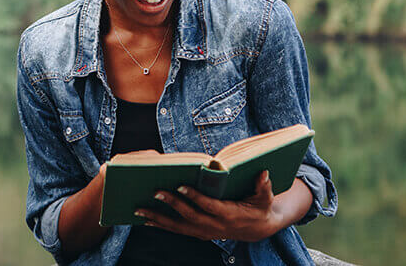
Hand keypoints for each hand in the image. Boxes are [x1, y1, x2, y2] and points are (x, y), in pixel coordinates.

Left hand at [135, 170, 281, 241]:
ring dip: (159, 219)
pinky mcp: (199, 233)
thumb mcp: (265, 197)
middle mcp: (215, 226)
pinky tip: (146, 220)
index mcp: (229, 214)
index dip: (194, 197)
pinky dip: (161, 225)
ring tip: (140, 210)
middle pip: (189, 216)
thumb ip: (263, 186)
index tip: (180, 185)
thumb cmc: (260, 207)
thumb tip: (263, 173)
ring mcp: (205, 232)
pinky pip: (178, 230)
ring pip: (179, 227)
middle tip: (155, 191)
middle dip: (171, 204)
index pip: (209, 206)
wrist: (258, 229)